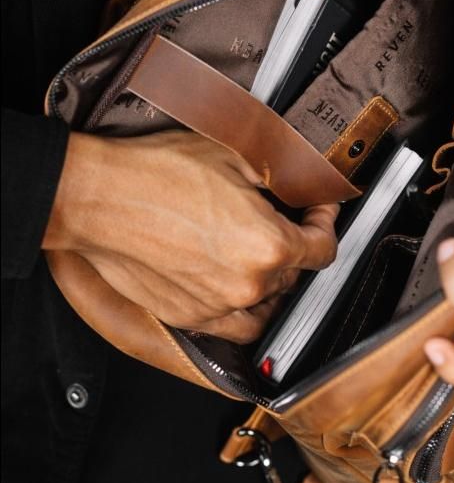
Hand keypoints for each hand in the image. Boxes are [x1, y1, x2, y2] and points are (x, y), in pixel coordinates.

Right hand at [43, 130, 339, 342]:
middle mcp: (249, 284)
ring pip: (267, 301)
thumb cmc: (160, 173)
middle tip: (281, 221)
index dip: (325, 224)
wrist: (100, 197)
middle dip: (295, 245)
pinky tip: (237, 288)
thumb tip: (301, 183)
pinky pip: (235, 326)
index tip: (318, 213)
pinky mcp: (190, 317)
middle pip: (295, 274)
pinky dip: (244, 308)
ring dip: (271, 280)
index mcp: (270, 245)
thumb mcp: (235, 157)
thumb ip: (280, 177)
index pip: (322, 248)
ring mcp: (218, 306)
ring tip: (258, 254)